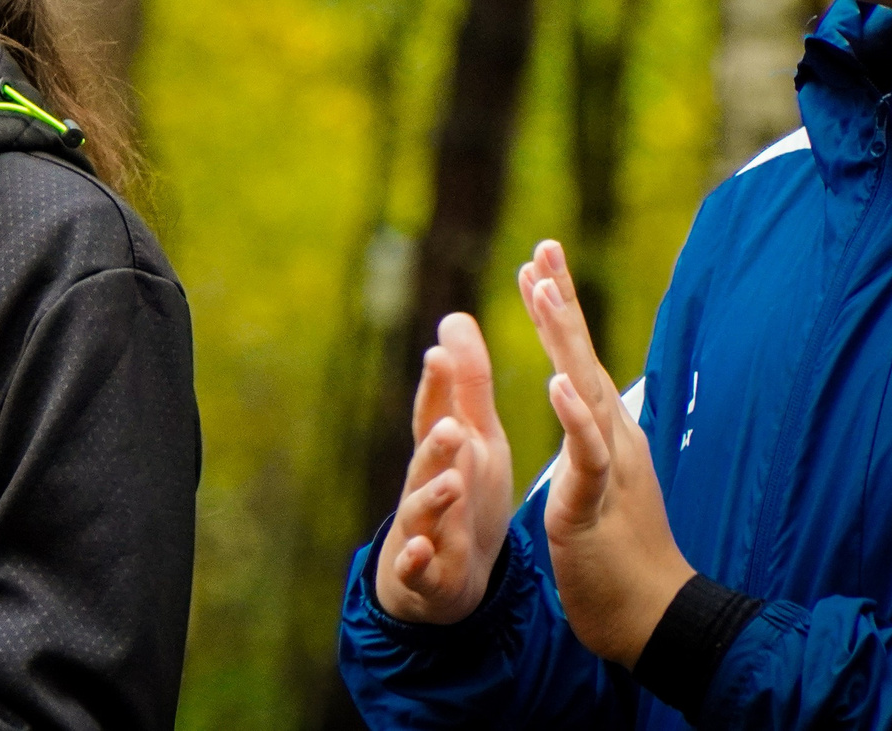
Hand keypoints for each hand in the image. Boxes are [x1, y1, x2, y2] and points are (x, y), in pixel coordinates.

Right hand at [375, 312, 514, 622]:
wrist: (444, 575)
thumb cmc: (462, 493)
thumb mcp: (473, 438)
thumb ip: (466, 383)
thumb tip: (455, 317)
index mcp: (442, 453)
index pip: (436, 415)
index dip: (437, 387)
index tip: (441, 351)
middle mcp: (425, 484)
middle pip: (426, 460)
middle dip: (437, 443)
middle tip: (453, 423)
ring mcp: (422, 529)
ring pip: (422, 511)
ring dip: (432, 497)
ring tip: (450, 483)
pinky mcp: (426, 573)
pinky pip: (418, 567)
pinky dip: (418, 560)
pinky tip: (424, 551)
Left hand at [520, 240, 691, 666]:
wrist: (652, 615)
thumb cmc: (621, 552)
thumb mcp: (598, 481)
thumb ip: (589, 439)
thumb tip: (581, 401)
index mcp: (605, 432)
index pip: (577, 359)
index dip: (557, 311)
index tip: (537, 262)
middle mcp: (613, 437)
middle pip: (583, 357)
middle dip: (560, 301)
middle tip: (542, 247)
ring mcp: (610, 466)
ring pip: (585, 390)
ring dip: (562, 338)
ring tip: (540, 289)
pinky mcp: (597, 502)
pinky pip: (588, 453)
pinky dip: (574, 416)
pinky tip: (557, 382)